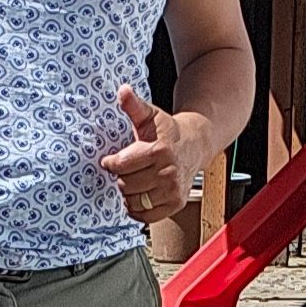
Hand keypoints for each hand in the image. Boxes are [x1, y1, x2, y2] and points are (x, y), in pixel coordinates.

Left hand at [99, 85, 201, 222]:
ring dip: (128, 192)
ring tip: (132, 180)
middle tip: (124, 170)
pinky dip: (137, 208)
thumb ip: (134, 105)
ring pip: (134, 201)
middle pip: (126, 184)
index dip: (111, 163)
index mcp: (159, 151)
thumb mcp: (150, 115)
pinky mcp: (176, 203)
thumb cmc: (168, 130)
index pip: (121, 165)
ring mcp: (173, 190)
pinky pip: (146, 215)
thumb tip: (123, 90)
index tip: (111, 160)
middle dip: (120, 177)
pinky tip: (138, 194)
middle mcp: (168, 173)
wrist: (194, 144)